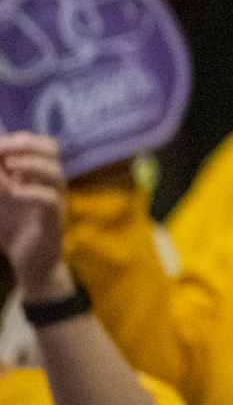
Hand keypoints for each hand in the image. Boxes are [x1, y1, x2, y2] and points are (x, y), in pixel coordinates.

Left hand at [0, 131, 68, 299]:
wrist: (29, 265)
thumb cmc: (12, 229)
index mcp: (37, 174)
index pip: (36, 143)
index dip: (15, 139)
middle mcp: (50, 182)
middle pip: (52, 149)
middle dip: (27, 143)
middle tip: (4, 148)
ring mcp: (55, 200)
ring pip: (55, 172)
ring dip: (31, 164)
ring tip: (10, 164)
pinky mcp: (53, 220)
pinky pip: (50, 200)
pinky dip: (32, 192)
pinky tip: (14, 191)